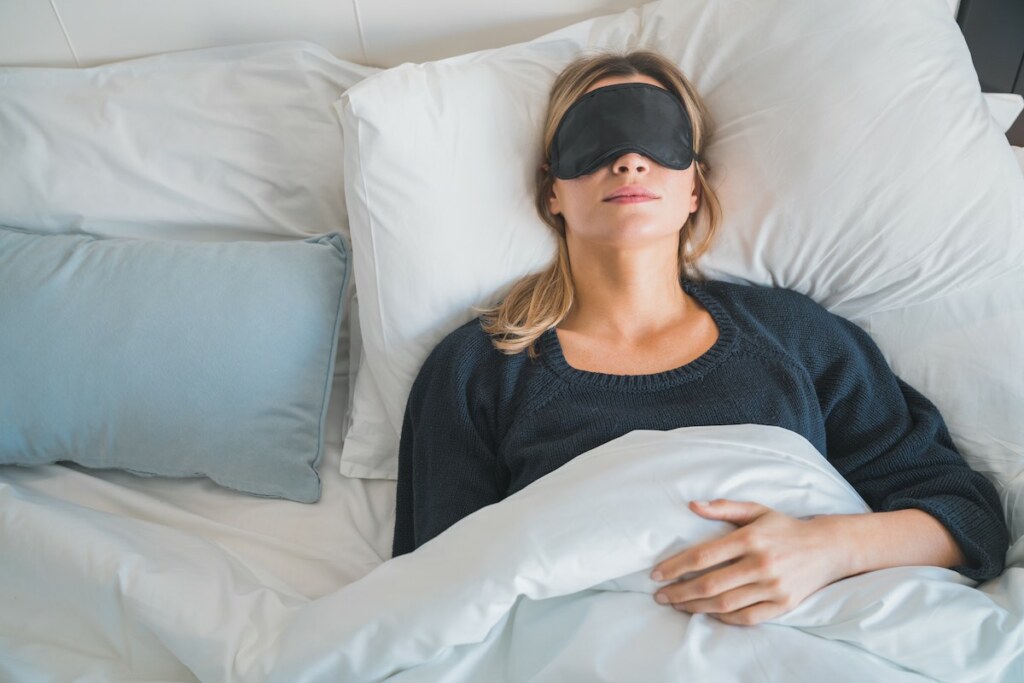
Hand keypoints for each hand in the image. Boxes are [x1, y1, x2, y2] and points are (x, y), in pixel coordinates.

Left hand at [650, 499, 849, 625]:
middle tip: (660, 595)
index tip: (656, 574)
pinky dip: (724, 618)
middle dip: (679, 592)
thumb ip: (723, 508)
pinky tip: (707, 613)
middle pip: (710, 584)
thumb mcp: (756, 510)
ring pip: (725, 604)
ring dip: (696, 607)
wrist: (828, 548)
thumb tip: (691, 505)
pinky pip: (746, 617)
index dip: (676, 566)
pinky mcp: (783, 605)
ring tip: (677, 605)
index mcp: (750, 538)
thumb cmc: (784, 527)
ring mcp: (773, 587)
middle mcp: (761, 564)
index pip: (703, 556)